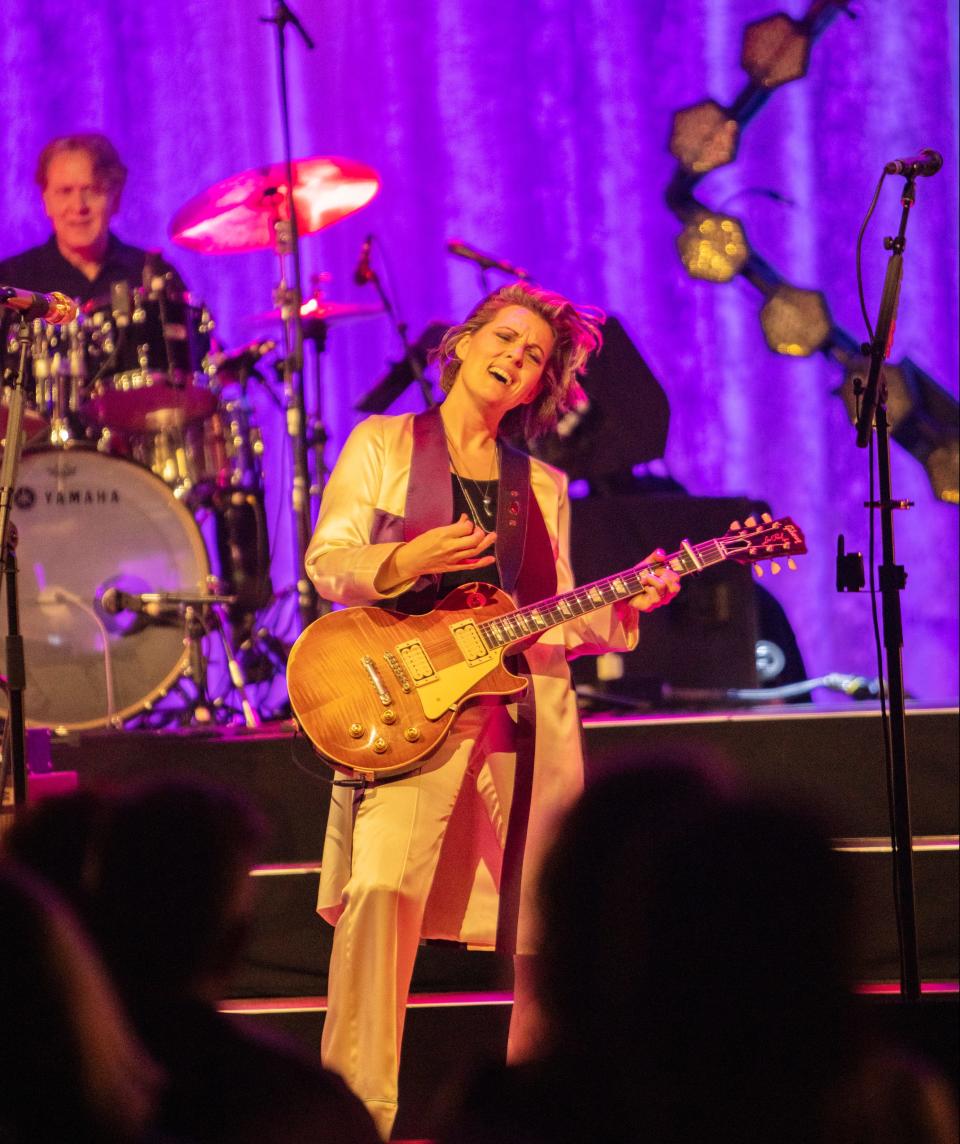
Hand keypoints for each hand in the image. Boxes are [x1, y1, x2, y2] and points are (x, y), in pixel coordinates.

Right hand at [375, 514, 496, 591]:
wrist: (411, 561)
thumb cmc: (421, 543)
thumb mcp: (435, 530)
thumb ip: (452, 526)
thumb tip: (465, 519)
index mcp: (444, 535)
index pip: (466, 527)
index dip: (470, 524)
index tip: (467, 524)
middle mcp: (450, 547)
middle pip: (473, 539)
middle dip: (480, 532)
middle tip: (479, 530)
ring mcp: (453, 559)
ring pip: (474, 551)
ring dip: (486, 543)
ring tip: (493, 536)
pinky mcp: (453, 568)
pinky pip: (470, 566)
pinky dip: (482, 562)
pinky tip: (491, 559)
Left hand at [628, 549, 680, 611]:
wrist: (623, 589)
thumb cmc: (638, 576)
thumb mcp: (647, 564)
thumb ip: (655, 557)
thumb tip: (662, 554)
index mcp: (668, 584)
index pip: (677, 578)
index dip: (670, 571)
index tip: (658, 568)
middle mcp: (666, 594)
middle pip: (674, 585)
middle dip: (663, 574)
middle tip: (652, 573)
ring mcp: (658, 601)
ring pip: (663, 588)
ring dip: (652, 579)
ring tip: (644, 579)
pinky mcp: (649, 607)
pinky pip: (654, 597)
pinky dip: (647, 588)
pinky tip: (642, 587)